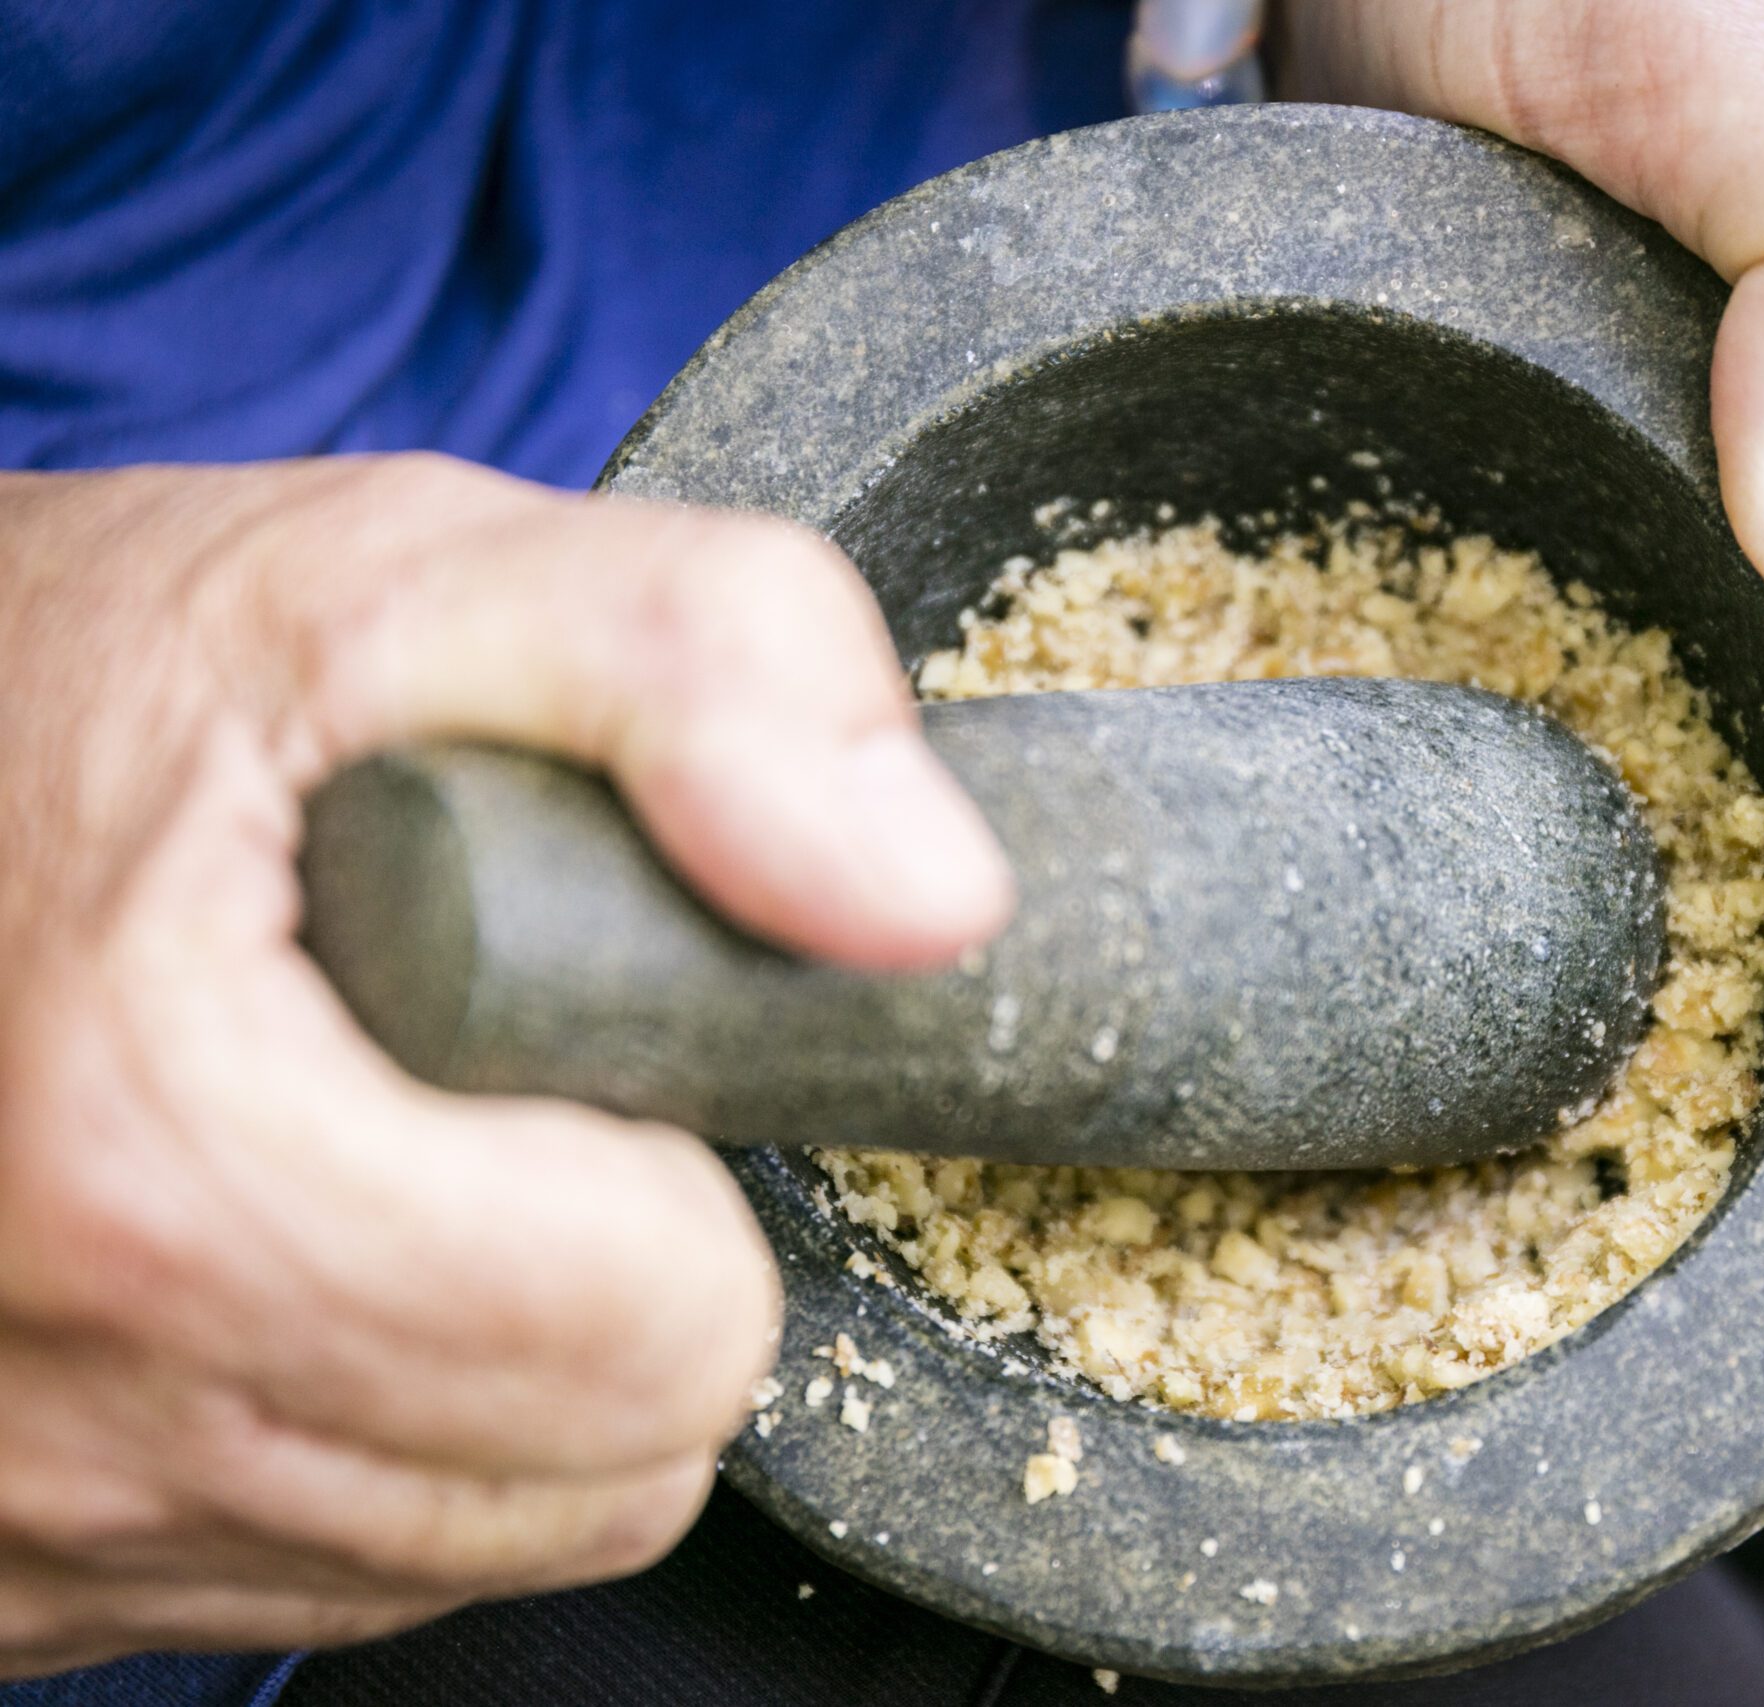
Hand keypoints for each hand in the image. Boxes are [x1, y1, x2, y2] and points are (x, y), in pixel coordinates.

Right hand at [0, 454, 1011, 1673]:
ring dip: (517, 1367)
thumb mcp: (398, 582)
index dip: (681, 1172)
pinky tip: (302, 1259)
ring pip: (495, 1536)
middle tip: (484, 1086)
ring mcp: (38, 1515)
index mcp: (168, 1167)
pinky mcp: (19, 1579)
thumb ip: (704, 671)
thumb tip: (931, 900)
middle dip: (621, 1274)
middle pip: (607, 1464)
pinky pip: (344, 1577)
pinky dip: (384, 1433)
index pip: (660, 1339)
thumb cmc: (66, 687)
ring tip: (395, 1158)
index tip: (567, 1041)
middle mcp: (76, 1403)